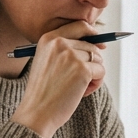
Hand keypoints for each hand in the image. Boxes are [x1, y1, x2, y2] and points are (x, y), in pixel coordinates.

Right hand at [11, 21, 105, 137]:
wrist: (36, 112)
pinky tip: (82, 93)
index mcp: (48, 39)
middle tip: (81, 81)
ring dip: (94, 75)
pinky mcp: (82, 70)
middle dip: (91, 63)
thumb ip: (65, 50)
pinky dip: (96, 84)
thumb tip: (98, 45)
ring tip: (79, 88)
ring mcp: (71, 55)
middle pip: (92, 45)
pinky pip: (101, 71)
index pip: (79, 26)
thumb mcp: (47, 62)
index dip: (93, 33)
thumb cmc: (43, 92)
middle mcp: (59, 43)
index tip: (100, 44)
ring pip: (98, 59)